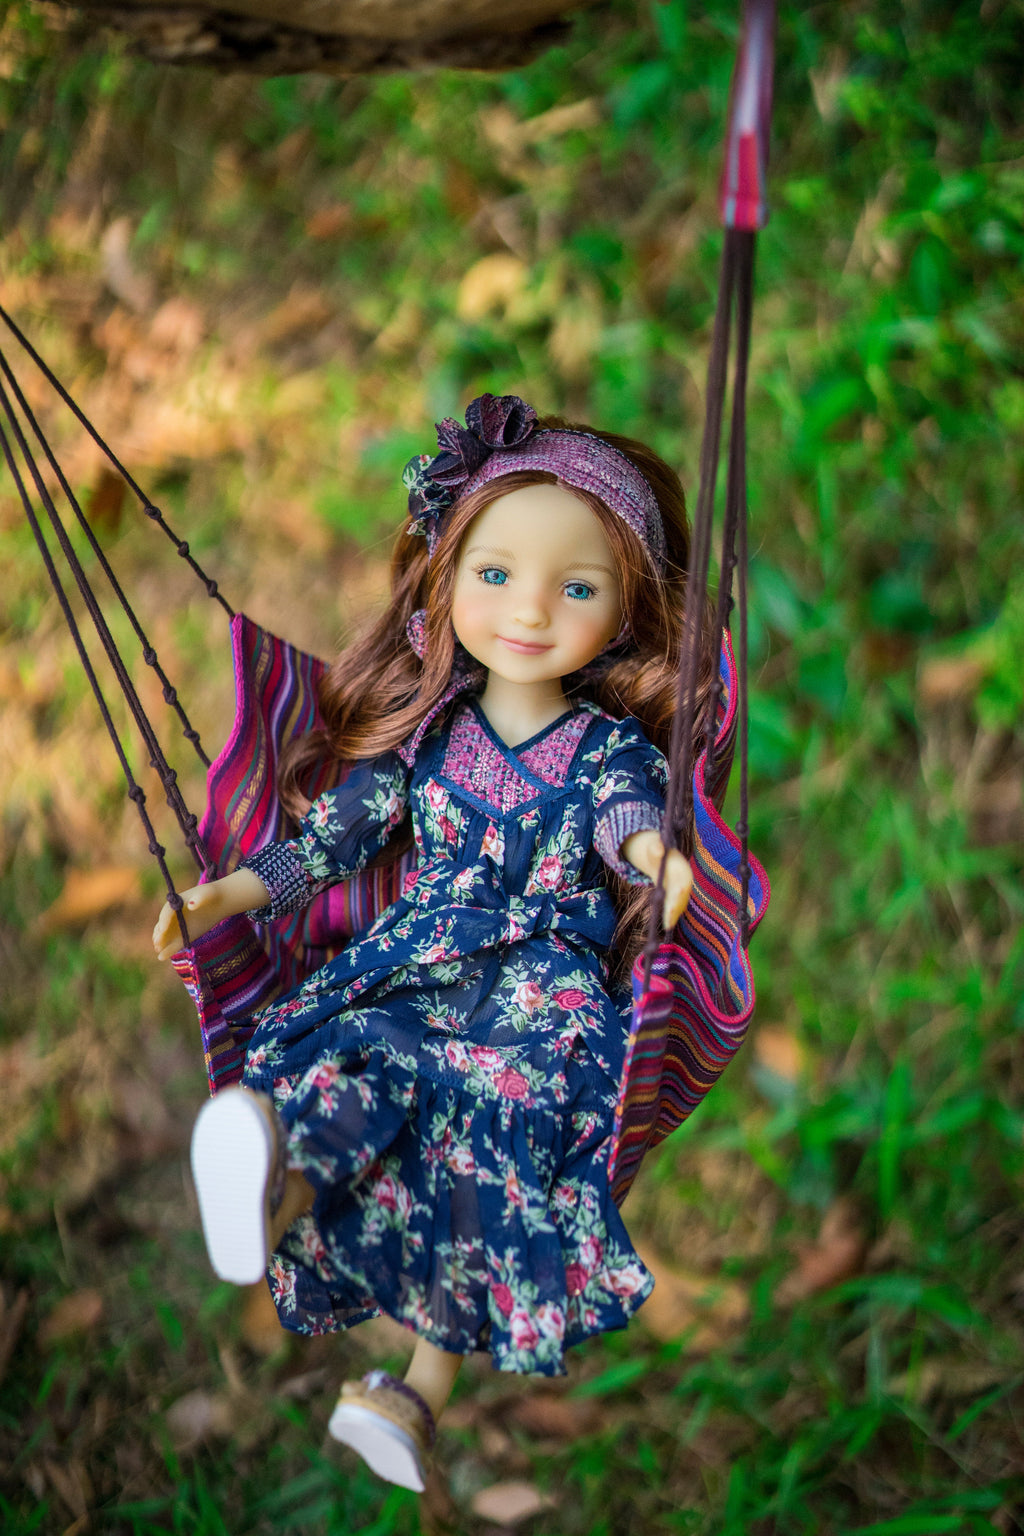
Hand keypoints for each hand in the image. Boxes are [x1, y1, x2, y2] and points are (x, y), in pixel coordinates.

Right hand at [151, 868, 269, 960]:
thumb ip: (199, 899)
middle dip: (160, 933)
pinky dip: (168, 950)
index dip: (164, 920)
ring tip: (158, 948)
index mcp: (176, 903)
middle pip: (163, 924)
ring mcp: (178, 926)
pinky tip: (161, 957)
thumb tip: (192, 905)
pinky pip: (175, 944)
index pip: (167, 912)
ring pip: (165, 935)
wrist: (219, 902)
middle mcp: (173, 915)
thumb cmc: (211, 895)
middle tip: (158, 941)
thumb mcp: (206, 894)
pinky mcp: (185, 935)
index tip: (163, 928)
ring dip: (161, 942)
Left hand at [620, 830, 692, 929]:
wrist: (662, 854)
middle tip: (668, 923)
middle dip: (676, 909)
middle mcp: (686, 879)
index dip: (677, 896)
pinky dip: (673, 915)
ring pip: (681, 903)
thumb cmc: (657, 851)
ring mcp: (684, 887)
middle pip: (682, 896)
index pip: (681, 885)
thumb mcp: (654, 847)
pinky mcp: (679, 894)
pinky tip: (668, 925)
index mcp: (682, 868)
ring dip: (675, 915)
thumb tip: (657, 848)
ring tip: (667, 927)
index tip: (671, 907)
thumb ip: (655, 848)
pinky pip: (678, 905)